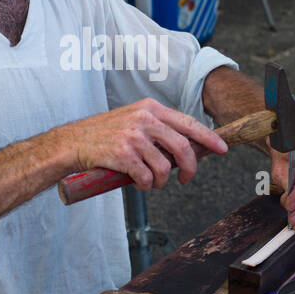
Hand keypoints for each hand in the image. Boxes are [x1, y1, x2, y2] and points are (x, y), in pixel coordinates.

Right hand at [58, 98, 227, 189]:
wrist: (72, 142)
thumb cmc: (104, 135)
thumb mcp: (133, 120)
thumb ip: (157, 129)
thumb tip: (186, 149)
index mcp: (150, 107)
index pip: (188, 123)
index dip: (208, 138)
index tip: (222, 149)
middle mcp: (144, 118)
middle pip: (183, 146)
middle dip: (190, 168)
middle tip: (186, 179)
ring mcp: (134, 135)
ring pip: (165, 167)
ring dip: (161, 181)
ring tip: (151, 182)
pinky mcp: (123, 153)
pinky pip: (146, 177)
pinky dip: (144, 185)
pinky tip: (137, 183)